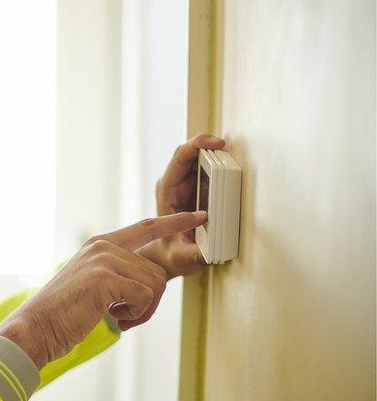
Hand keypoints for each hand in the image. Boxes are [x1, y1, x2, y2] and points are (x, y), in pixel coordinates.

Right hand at [0, 211, 207, 367]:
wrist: (36, 328)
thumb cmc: (64, 314)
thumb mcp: (93, 284)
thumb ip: (118, 274)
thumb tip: (152, 282)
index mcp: (100, 245)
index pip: (145, 227)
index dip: (174, 222)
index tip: (199, 216)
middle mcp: (103, 246)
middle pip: (157, 270)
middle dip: (148, 302)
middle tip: (122, 315)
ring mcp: (104, 259)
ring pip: (155, 285)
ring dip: (142, 311)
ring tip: (114, 316)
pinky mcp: (105, 277)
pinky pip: (146, 298)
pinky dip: (135, 316)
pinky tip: (112, 318)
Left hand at [138, 134, 225, 279]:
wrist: (168, 256)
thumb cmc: (171, 254)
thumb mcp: (181, 257)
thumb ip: (193, 256)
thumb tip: (208, 253)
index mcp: (167, 191)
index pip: (180, 159)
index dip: (198, 145)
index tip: (218, 143)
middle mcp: (175, 184)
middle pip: (191, 154)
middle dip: (210, 146)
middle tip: (230, 150)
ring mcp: (186, 185)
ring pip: (201, 161)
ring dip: (218, 158)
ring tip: (233, 164)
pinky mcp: (197, 189)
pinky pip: (209, 172)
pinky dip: (221, 169)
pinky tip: (232, 175)